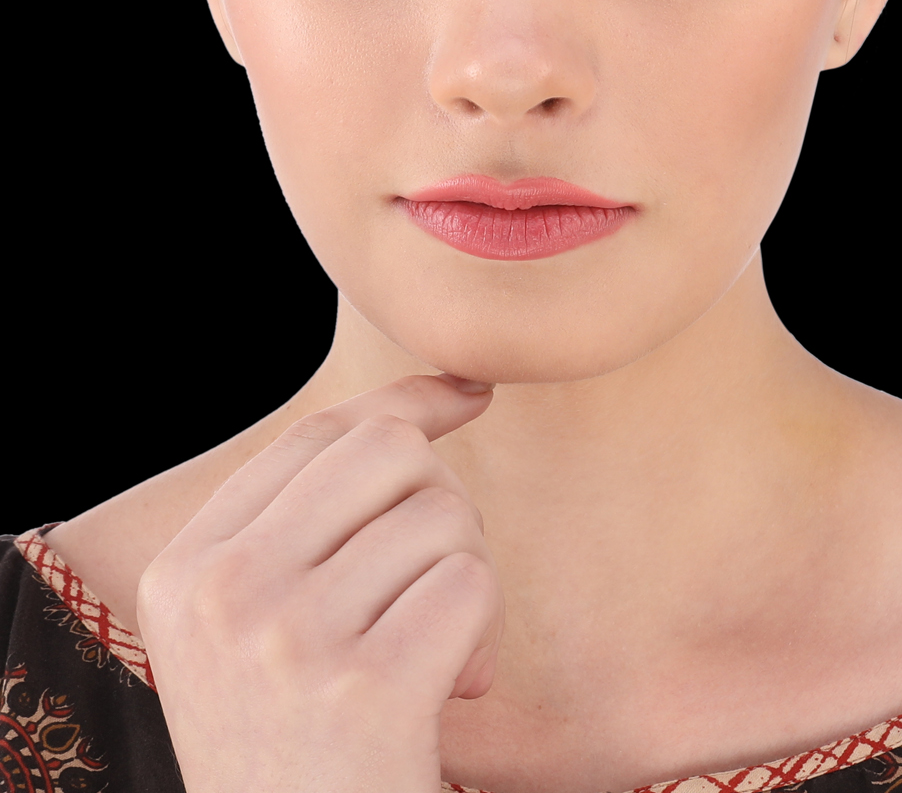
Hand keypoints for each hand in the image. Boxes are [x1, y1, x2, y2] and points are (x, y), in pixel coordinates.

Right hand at [137, 374, 500, 792]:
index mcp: (187, 564)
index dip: (407, 402)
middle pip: (386, 453)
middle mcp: (222, 589)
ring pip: (440, 519)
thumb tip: (450, 388)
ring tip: (440, 658)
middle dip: (443, 501)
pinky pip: (467, 587)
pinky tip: (454, 697)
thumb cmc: (304, 743)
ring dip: (469, 582)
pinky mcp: (362, 689)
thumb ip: (321, 514)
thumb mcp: (267, 626)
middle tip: (440, 582)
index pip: (317, 433)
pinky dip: (484, 637)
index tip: (469, 394)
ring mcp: (285, 637)